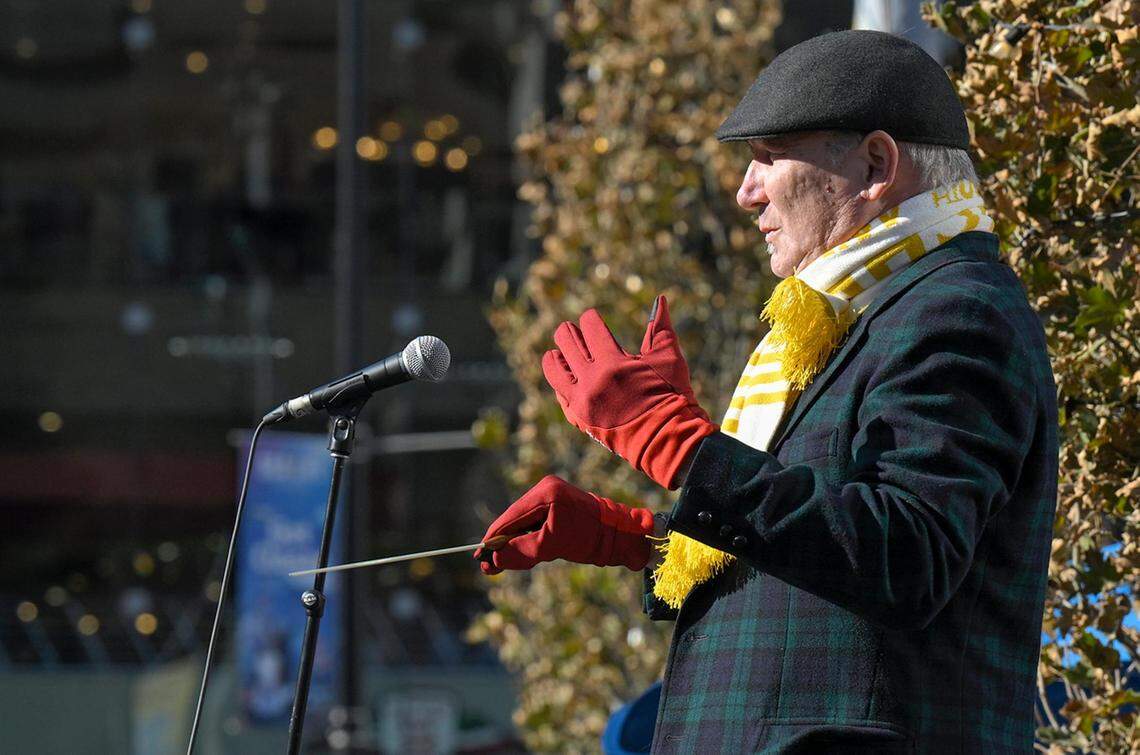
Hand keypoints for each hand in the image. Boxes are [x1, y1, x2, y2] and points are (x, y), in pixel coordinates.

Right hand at [473, 475, 654, 573]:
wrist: (622, 536)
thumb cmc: (592, 539)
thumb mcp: (552, 546)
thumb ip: (522, 551)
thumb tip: (494, 558)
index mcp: (546, 493)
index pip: (511, 516)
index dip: (494, 538)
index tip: (480, 557)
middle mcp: (546, 489)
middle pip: (514, 519)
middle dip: (503, 543)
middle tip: (489, 567)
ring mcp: (552, 496)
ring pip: (523, 524)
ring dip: (515, 543)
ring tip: (506, 564)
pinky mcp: (557, 506)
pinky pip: (534, 525)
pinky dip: (527, 540)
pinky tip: (525, 554)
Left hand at [541, 295, 716, 488]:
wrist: (668, 439)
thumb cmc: (672, 396)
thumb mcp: (669, 358)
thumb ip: (659, 327)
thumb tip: (660, 299)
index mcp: (613, 363)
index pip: (589, 327)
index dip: (590, 318)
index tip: (593, 318)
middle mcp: (592, 381)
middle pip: (566, 342)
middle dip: (570, 332)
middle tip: (575, 331)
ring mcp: (582, 401)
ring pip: (553, 369)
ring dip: (557, 356)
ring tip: (562, 352)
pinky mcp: (579, 418)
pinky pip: (560, 394)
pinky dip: (561, 382)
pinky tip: (567, 376)